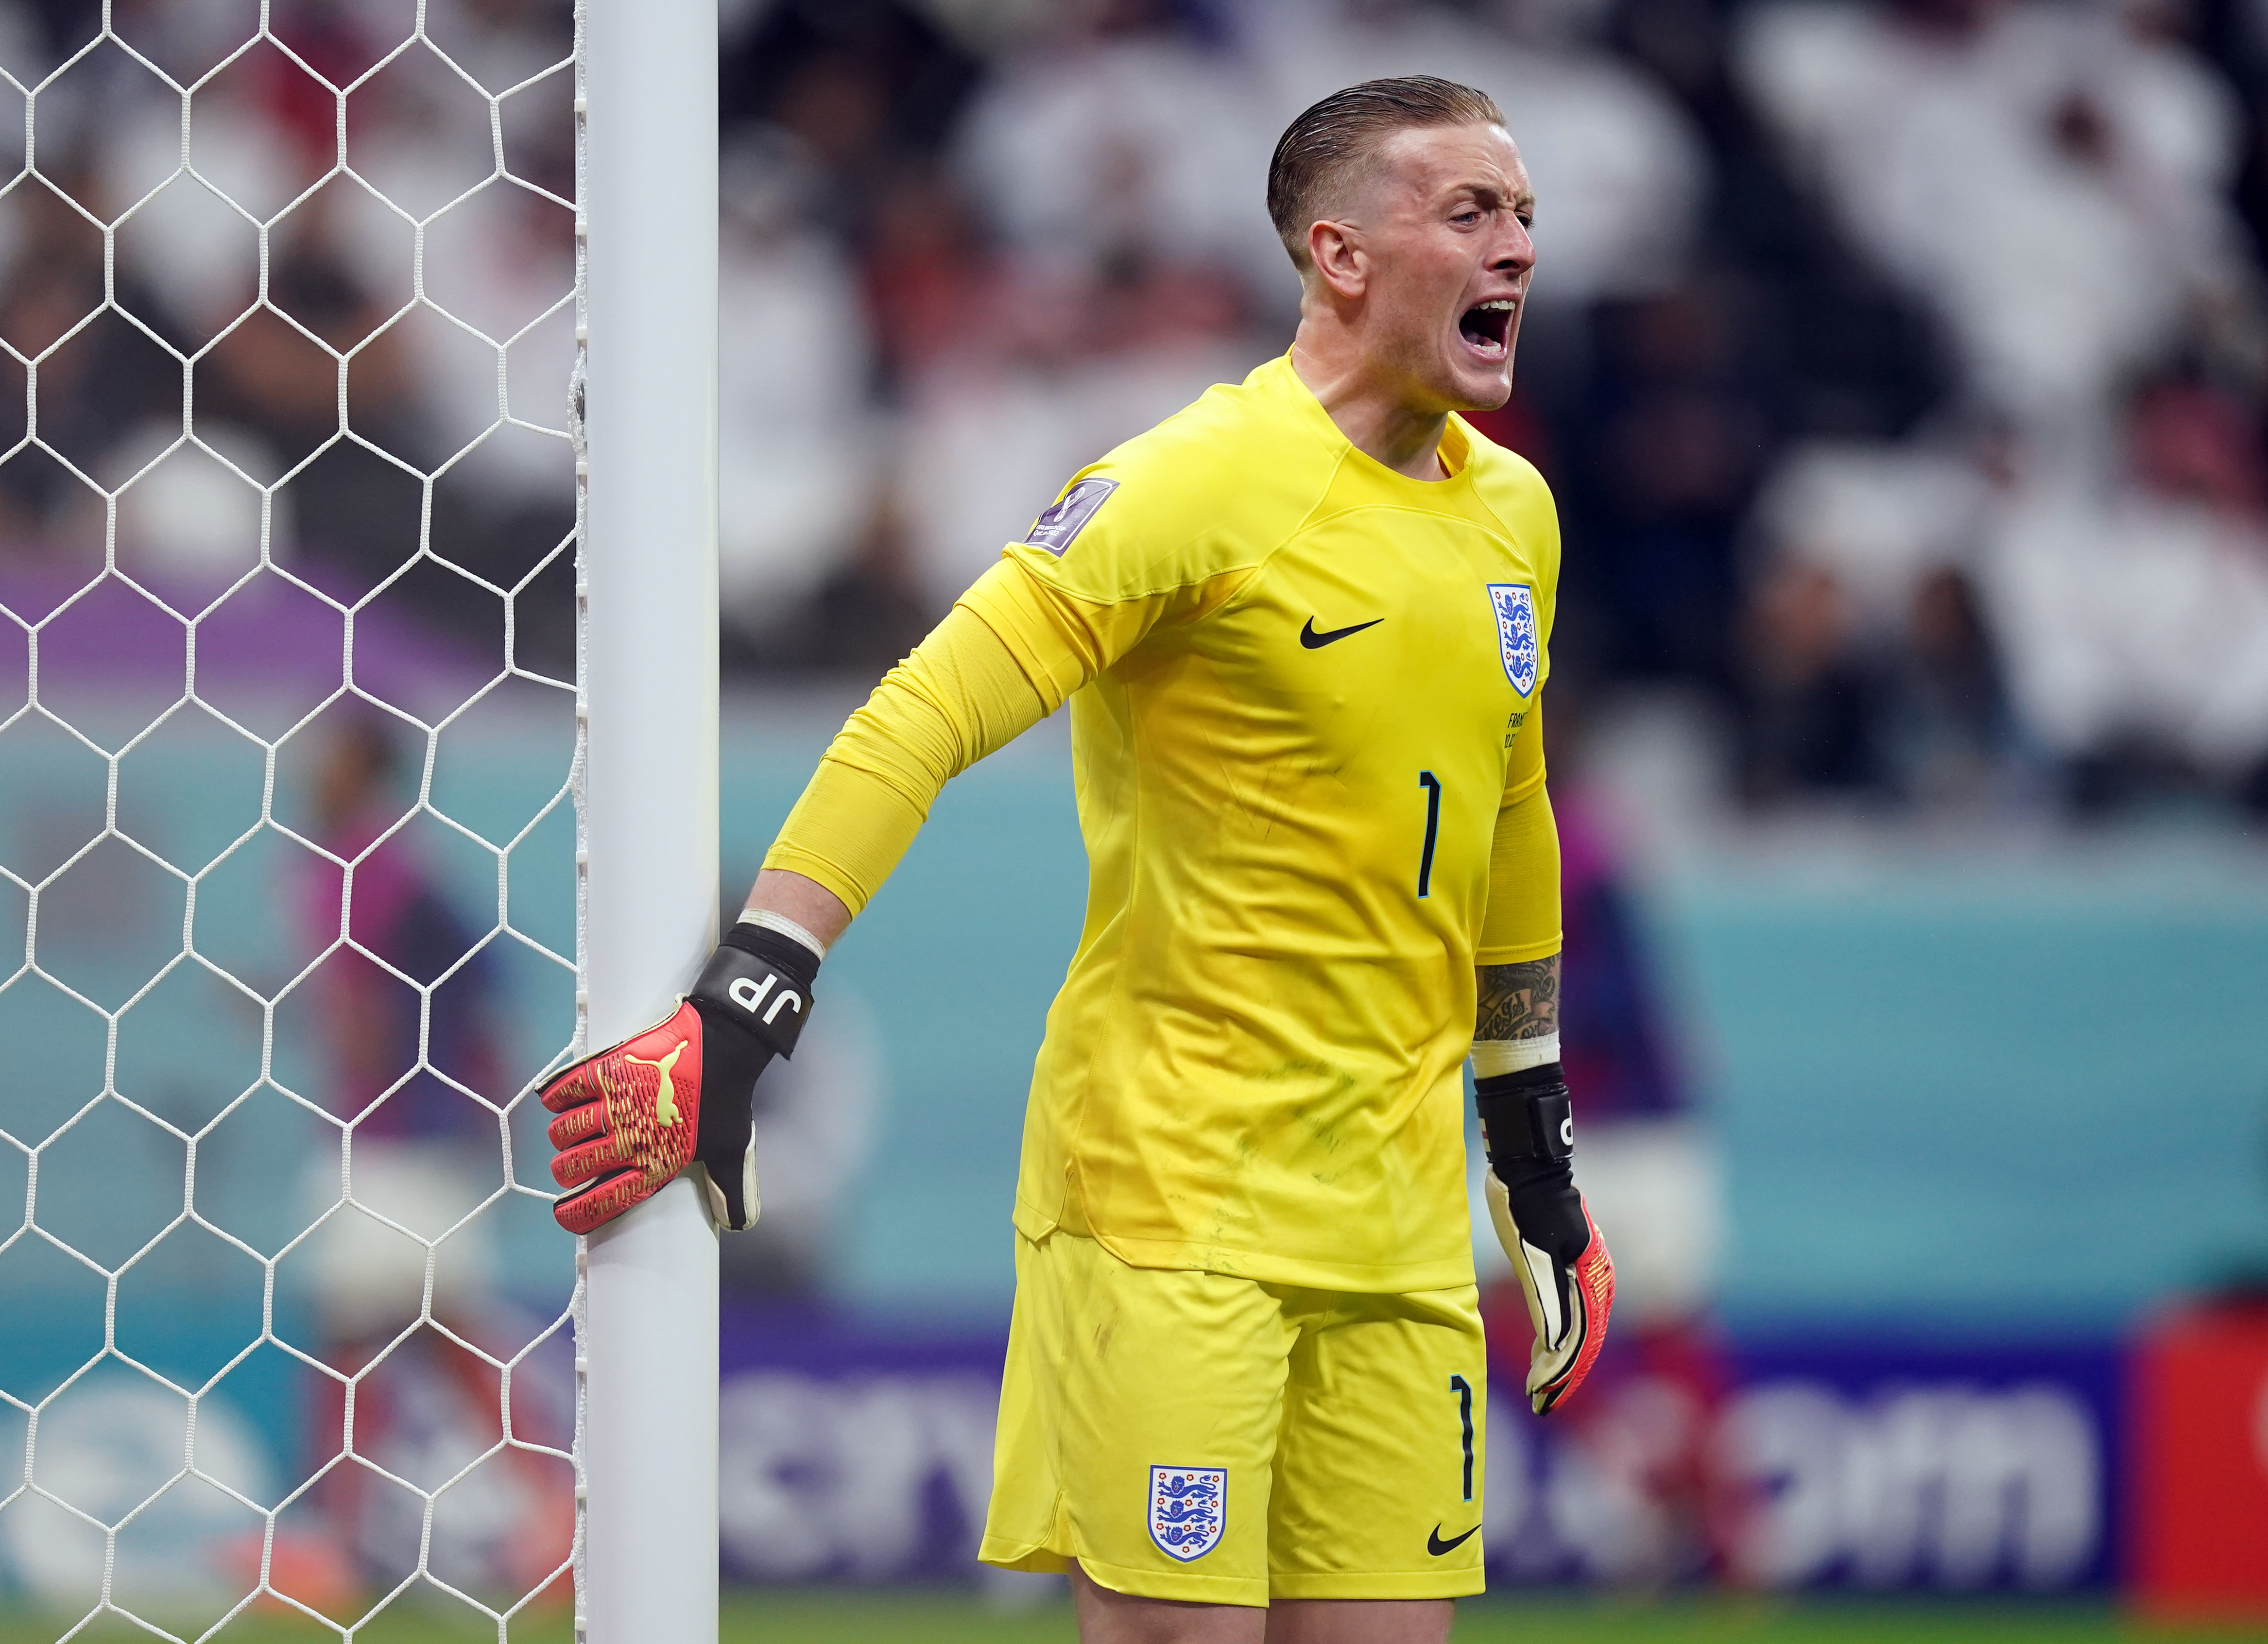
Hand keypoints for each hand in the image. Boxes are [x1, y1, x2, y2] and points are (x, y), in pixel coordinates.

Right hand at [541, 927, 816, 1234]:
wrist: (726, 1044)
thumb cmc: (728, 1099)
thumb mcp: (732, 1149)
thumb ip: (730, 1189)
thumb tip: (737, 1224)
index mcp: (657, 1166)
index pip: (601, 1203)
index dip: (574, 1214)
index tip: (561, 1213)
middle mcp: (631, 1141)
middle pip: (570, 1168)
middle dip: (565, 1169)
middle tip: (571, 1162)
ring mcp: (616, 1105)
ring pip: (562, 1132)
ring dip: (562, 1134)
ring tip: (571, 1129)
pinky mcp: (607, 1070)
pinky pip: (563, 1092)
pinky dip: (556, 1096)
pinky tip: (560, 1099)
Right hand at [1475, 1063, 1614, 1413]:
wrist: (1531, 1177)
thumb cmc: (1528, 1200)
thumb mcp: (1536, 1241)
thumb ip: (1542, 1267)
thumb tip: (1543, 1287)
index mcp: (1585, 1279)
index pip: (1580, 1331)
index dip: (1565, 1361)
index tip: (1547, 1384)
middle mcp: (1590, 1287)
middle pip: (1581, 1344)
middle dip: (1563, 1377)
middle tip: (1544, 1404)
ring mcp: (1578, 1286)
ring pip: (1574, 1343)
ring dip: (1557, 1375)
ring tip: (1541, 1398)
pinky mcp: (1559, 1283)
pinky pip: (1561, 1330)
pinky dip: (1552, 1358)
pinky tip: (1542, 1378)